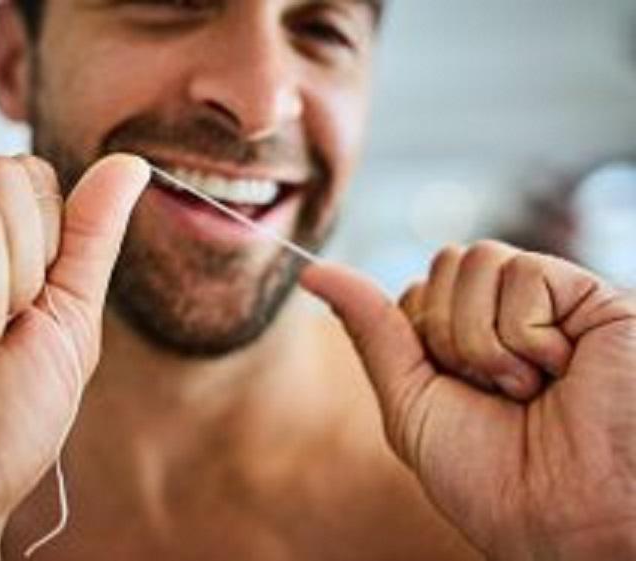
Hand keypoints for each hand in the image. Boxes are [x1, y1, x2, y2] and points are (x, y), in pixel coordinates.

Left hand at [302, 242, 635, 560]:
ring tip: (528, 387)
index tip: (454, 392)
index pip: (416, 293)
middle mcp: (509, 315)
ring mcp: (551, 303)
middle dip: (447, 338)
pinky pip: (522, 272)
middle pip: (442, 267)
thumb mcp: (410, 401)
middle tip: (492, 393)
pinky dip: (527, 335)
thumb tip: (313, 271)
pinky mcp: (592, 298)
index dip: (420, 341)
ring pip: (476, 261)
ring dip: (484, 342)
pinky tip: (561, 371)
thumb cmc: (492, 478)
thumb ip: (371, 329)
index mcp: (469, 340)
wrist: (567, 518)